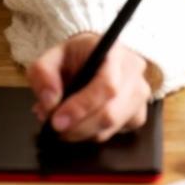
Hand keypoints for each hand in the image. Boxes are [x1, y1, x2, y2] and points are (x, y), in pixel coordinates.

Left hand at [26, 33, 151, 142]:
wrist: (94, 55)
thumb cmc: (75, 55)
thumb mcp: (52, 56)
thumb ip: (43, 74)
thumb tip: (49, 103)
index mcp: (114, 51)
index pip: (106, 85)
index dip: (81, 107)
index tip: (57, 121)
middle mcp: (134, 71)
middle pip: (110, 113)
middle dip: (77, 127)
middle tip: (54, 128)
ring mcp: (140, 94)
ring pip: (112, 127)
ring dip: (82, 132)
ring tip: (63, 122)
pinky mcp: (139, 113)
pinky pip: (116, 133)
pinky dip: (94, 133)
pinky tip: (83, 122)